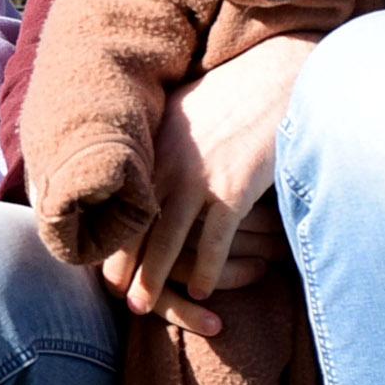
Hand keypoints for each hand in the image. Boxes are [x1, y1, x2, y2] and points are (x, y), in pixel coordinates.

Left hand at [102, 38, 312, 336]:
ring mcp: (200, 176)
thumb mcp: (187, 110)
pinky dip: (205, 270)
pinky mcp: (234, 188)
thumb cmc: (238, 93)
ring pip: (166, 240)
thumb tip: (149, 158)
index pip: (123, 202)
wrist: (281, 75)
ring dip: (153, 279)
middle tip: (114, 299)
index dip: (111, 236)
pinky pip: (214, 241)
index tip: (103, 262)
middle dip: (122, 267)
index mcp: (155, 145)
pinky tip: (202, 291)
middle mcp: (168, 163)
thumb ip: (165, 138)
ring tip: (142, 308)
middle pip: (135, 227)